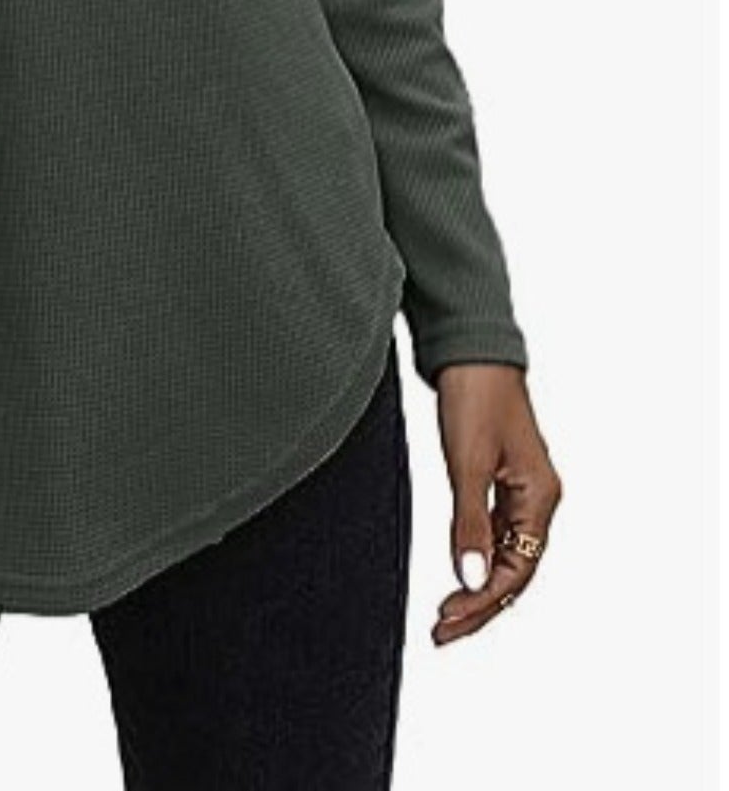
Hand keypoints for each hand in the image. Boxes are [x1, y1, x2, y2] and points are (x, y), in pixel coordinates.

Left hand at [430, 363, 561, 646]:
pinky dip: (479, 556)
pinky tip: (461, 572)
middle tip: (441, 633)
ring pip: (508, 554)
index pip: (518, 568)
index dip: (484, 602)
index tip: (447, 622)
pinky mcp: (502, 478)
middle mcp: (538, 497)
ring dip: (479, 586)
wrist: (470, 348)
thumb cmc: (474, 395)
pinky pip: (498, 532)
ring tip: (446, 616)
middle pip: (516, 568)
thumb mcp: (467, 462)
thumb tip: (472, 580)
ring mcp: (523, 488)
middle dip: (480, 605)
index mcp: (540, 495)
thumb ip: (469, 522)